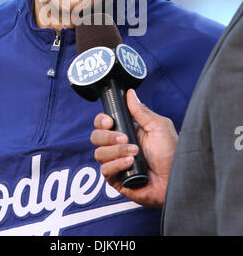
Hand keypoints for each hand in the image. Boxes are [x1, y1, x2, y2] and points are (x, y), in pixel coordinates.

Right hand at [90, 89, 177, 206]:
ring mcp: (116, 163)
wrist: (176, 177)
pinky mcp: (116, 179)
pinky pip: (105, 170)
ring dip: (116, 151)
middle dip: (108, 136)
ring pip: (99, 153)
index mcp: (125, 131)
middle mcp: (117, 147)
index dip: (101, 121)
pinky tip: (130, 163)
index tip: (109, 121)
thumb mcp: (158, 126)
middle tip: (125, 138)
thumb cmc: (171, 152)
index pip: (101, 123)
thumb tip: (130, 93)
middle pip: (96, 137)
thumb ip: (141, 111)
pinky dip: (116, 165)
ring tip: (135, 153)